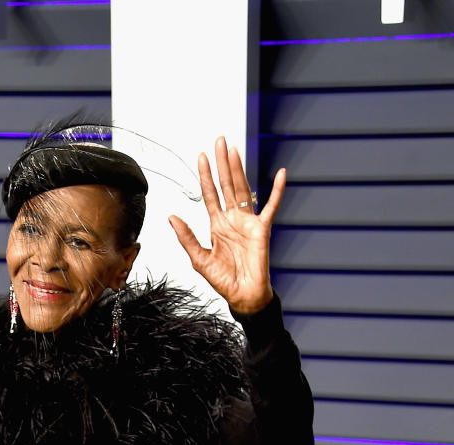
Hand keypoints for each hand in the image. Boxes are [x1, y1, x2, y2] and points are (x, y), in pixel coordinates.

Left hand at [169, 137, 285, 313]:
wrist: (242, 296)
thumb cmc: (223, 280)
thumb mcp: (199, 259)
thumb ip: (187, 237)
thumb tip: (171, 216)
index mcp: (217, 225)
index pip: (210, 194)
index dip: (205, 175)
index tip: (202, 156)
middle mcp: (232, 219)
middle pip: (226, 185)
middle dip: (222, 163)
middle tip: (219, 140)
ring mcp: (248, 222)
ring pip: (243, 189)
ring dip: (239, 169)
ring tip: (234, 150)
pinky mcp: (262, 230)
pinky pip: (271, 207)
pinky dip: (277, 191)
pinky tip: (281, 174)